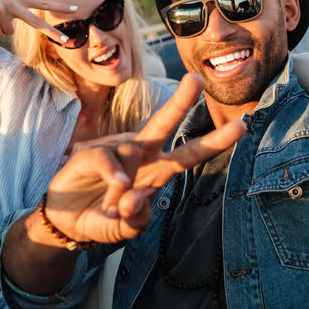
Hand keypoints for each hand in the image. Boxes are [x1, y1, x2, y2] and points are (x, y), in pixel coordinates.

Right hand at [0, 0, 76, 40]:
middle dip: (53, 32)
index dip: (59, 7)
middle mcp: (14, 3)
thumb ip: (11, 14)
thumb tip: (6, 34)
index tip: (76, 9)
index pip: (44, 3)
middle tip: (67, 40)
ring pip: (8, 32)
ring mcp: (1, 10)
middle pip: (37, 22)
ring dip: (0, 26)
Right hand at [42, 74, 246, 243]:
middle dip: (181, 101)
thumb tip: (134, 200)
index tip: (242, 125)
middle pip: (165, 124)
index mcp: (158, 171)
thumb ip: (135, 221)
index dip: (216, 141)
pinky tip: (116, 188)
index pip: (191, 154)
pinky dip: (113, 175)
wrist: (65, 221)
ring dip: (125, 183)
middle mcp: (142, 154)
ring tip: (112, 204)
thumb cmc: (103, 217)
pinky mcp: (92, 153)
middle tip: (196, 79)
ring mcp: (117, 151)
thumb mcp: (124, 229)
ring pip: (133, 146)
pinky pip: (109, 159)